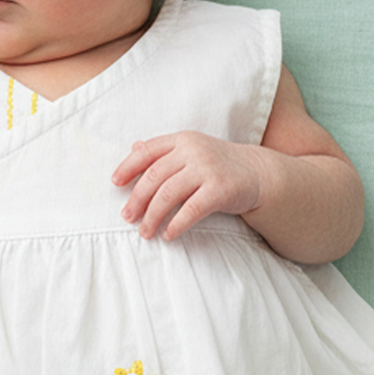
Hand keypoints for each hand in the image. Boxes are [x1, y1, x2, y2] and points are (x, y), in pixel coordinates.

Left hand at [113, 131, 264, 239]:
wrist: (258, 173)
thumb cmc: (219, 165)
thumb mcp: (192, 151)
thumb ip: (164, 151)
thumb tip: (133, 147)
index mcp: (182, 139)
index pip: (148, 151)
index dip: (128, 167)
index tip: (115, 184)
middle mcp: (193, 150)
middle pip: (154, 176)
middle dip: (137, 199)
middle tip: (127, 217)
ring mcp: (207, 168)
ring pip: (168, 194)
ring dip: (152, 216)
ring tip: (145, 232)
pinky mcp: (220, 189)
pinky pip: (191, 210)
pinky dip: (176, 224)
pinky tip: (168, 235)